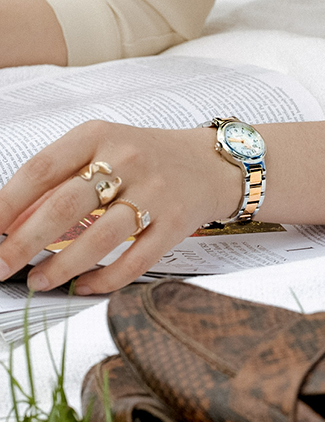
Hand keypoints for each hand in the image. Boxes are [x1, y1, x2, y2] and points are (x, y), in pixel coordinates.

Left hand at [0, 121, 240, 293]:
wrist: (207, 163)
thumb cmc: (145, 157)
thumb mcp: (102, 148)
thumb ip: (61, 179)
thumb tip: (15, 221)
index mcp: (98, 135)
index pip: (43, 167)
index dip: (9, 201)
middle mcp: (127, 159)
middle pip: (66, 204)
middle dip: (25, 241)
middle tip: (1, 265)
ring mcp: (154, 192)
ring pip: (101, 236)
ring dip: (62, 265)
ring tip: (37, 281)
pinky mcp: (175, 222)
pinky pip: (136, 259)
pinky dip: (105, 278)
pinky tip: (83, 286)